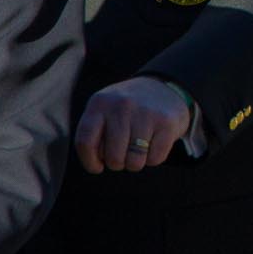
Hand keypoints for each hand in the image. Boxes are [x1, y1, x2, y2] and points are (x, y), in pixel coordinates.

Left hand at [75, 77, 192, 172]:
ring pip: (134, 162)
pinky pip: (155, 159)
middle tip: (123, 153)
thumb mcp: (104, 111)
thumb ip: (93, 133)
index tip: (98, 166)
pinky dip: (154, 158)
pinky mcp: (166, 122)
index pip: (85, 142)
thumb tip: (97, 163)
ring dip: (136, 162)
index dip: (90, 162)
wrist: (164, 87)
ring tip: (138, 148)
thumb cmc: (127, 109)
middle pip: (113, 157)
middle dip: (118, 163)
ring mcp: (146, 112)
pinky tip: (154, 143)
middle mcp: (122, 105)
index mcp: (100, 103)